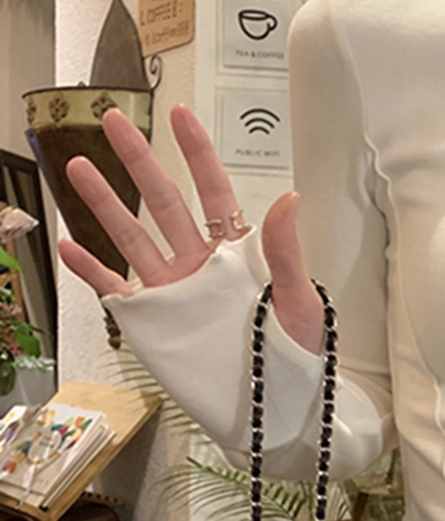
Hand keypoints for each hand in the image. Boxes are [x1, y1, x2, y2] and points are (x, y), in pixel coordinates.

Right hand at [59, 105, 325, 353]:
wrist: (280, 404)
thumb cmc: (299, 351)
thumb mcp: (299, 299)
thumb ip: (286, 251)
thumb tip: (290, 198)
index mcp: (238, 253)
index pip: (214, 193)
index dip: (198, 154)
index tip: (181, 116)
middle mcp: (201, 265)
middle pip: (165, 202)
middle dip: (140, 161)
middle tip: (115, 121)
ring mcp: (176, 291)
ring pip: (134, 237)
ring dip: (105, 203)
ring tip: (79, 166)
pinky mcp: (157, 322)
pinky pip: (117, 291)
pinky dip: (92, 270)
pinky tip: (68, 244)